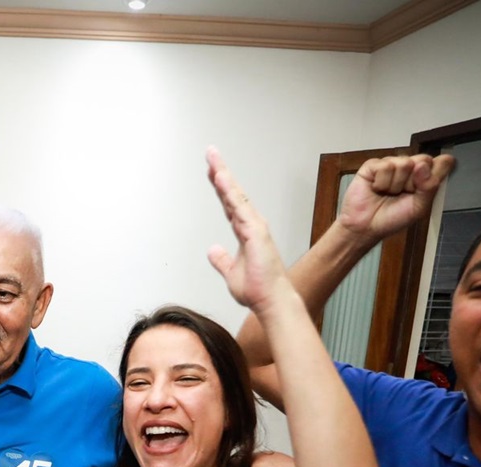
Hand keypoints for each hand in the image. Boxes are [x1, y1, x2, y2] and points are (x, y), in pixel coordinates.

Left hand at [204, 147, 295, 315]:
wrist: (270, 300)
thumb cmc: (257, 288)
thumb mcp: (230, 272)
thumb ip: (222, 260)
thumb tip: (213, 250)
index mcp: (244, 231)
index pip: (228, 203)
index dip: (219, 186)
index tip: (211, 171)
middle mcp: (251, 225)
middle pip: (232, 193)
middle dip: (220, 172)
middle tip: (210, 153)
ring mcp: (254, 227)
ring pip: (235, 196)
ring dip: (224, 177)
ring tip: (213, 159)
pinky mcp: (256, 232)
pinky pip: (239, 208)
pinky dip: (229, 192)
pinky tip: (220, 179)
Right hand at [338, 153, 454, 240]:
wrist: (365, 227)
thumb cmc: (391, 219)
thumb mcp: (419, 208)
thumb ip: (429, 187)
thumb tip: (423, 167)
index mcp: (425, 177)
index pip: (443, 162)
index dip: (436, 173)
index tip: (424, 189)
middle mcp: (410, 167)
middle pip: (425, 159)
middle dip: (414, 181)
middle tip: (403, 193)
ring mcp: (392, 164)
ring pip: (404, 163)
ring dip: (395, 185)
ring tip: (387, 193)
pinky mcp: (374, 164)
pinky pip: (385, 166)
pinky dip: (381, 182)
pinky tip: (376, 188)